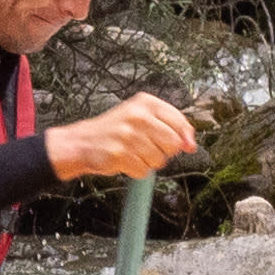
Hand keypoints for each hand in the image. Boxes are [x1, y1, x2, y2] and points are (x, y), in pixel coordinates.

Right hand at [44, 91, 202, 183]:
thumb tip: (191, 144)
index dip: (183, 137)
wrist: (83, 142)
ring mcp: (128, 135)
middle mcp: (138, 116)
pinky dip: (137, 171)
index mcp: (146, 102)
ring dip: (149, 162)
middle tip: (147, 147)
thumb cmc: (115, 130)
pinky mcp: (120, 154)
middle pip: (173, 143)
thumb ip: (171, 126)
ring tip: (133, 153)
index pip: (180, 122)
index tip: (180, 143)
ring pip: (159, 160)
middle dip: (164, 151)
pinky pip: (144, 171)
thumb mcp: (143, 117)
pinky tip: (125, 161)